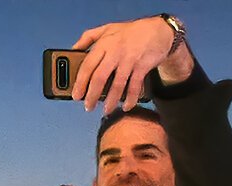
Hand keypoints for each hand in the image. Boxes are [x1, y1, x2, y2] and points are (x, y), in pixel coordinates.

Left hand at [69, 16, 188, 112]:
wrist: (159, 30)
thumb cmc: (130, 31)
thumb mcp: (106, 29)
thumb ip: (87, 37)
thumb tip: (73, 49)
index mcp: (104, 44)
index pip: (87, 66)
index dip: (80, 83)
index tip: (76, 95)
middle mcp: (115, 52)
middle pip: (99, 78)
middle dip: (92, 96)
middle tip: (88, 107)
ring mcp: (129, 60)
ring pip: (117, 85)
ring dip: (110, 101)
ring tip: (106, 110)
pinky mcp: (142, 67)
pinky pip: (135, 86)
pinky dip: (130, 98)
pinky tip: (126, 106)